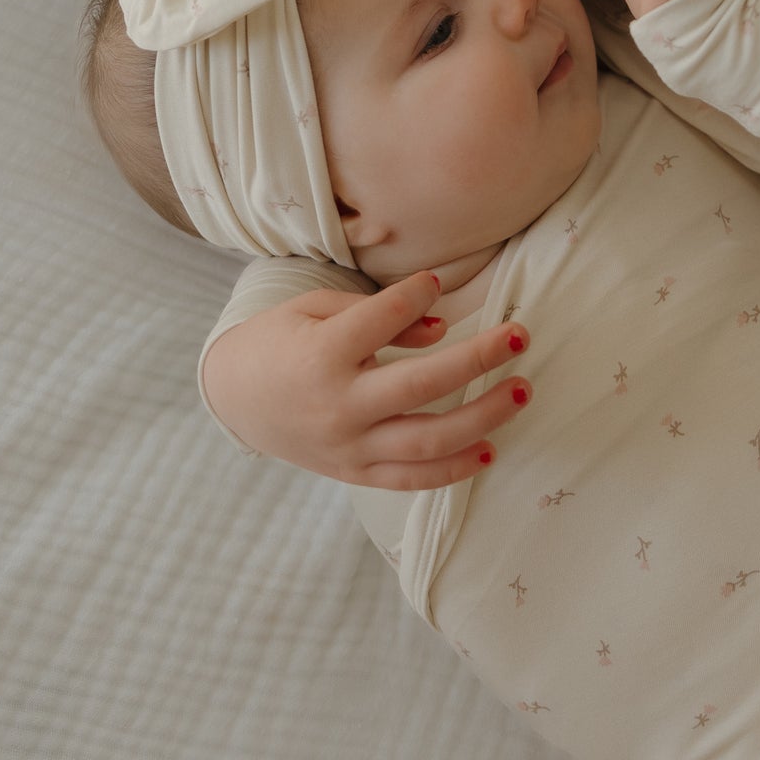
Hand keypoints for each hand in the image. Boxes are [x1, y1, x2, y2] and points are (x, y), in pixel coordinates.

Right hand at [200, 270, 531, 489]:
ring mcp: (348, 447)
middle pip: (420, 385)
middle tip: (520, 336)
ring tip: (522, 391)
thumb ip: (378, 316)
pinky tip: (490, 450)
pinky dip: (452, 470)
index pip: (380, 322)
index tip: (437, 280)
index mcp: (321, 356)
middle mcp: (338, 406)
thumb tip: (440, 325)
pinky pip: (410, 479)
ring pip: (426, 441)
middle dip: (477, 359)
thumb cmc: (283, 342)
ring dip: (483, 417)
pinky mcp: (354, 473)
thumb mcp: (316, 310)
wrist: (236, 399)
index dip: (416, 294)